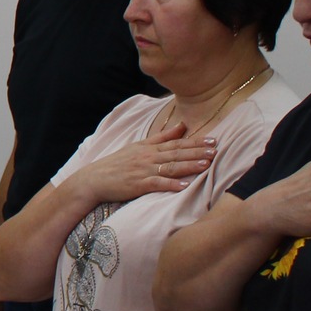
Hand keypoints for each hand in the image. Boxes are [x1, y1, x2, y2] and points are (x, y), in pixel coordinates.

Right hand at [69, 123, 216, 203]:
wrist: (94, 179)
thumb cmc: (117, 163)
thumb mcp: (138, 146)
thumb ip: (161, 137)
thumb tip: (182, 126)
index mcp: (149, 148)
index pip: (176, 143)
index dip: (195, 141)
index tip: (213, 140)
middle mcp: (148, 157)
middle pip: (176, 153)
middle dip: (197, 151)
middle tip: (216, 150)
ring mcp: (143, 170)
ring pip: (170, 167)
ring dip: (188, 165)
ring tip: (205, 164)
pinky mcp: (138, 184)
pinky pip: (157, 184)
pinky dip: (171, 184)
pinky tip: (184, 185)